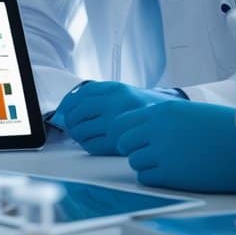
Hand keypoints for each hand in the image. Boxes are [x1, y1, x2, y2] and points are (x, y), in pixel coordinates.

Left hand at [56, 81, 176, 155]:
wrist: (171, 121)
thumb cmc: (143, 109)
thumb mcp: (123, 93)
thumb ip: (100, 95)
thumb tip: (70, 106)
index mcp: (114, 89)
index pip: (80, 95)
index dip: (68, 104)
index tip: (64, 110)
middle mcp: (114, 104)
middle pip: (78, 113)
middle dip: (70, 121)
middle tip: (70, 125)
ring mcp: (116, 123)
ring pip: (82, 130)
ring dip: (76, 134)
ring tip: (79, 135)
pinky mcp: (118, 142)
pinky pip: (92, 145)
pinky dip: (86, 145)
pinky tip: (90, 143)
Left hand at [113, 100, 235, 192]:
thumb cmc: (224, 129)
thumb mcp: (188, 113)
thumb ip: (164, 120)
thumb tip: (144, 130)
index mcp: (161, 111)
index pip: (123, 122)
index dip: (126, 133)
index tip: (134, 140)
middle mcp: (157, 129)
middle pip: (123, 142)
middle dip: (132, 149)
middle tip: (147, 154)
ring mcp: (161, 152)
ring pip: (134, 161)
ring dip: (144, 164)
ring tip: (165, 164)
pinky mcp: (170, 174)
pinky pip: (145, 178)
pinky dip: (153, 178)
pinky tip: (169, 174)